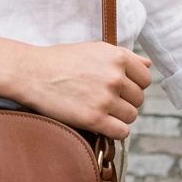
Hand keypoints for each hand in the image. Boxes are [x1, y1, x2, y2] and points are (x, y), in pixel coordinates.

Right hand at [19, 42, 151, 139]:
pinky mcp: (94, 119)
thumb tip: (149, 65)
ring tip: (100, 110)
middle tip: (106, 99)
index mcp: (117, 56)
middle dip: (125, 100)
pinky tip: (101, 123)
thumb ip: (124, 56)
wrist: (32, 73)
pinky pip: (121, 132)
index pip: (146, 78)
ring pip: (131, 116)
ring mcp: (105, 99)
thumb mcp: (94, 49)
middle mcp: (114, 77)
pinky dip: (114, 131)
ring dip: (118, 116)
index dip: (134, 84)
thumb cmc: (62, 60)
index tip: (120, 87)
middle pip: (139, 99)